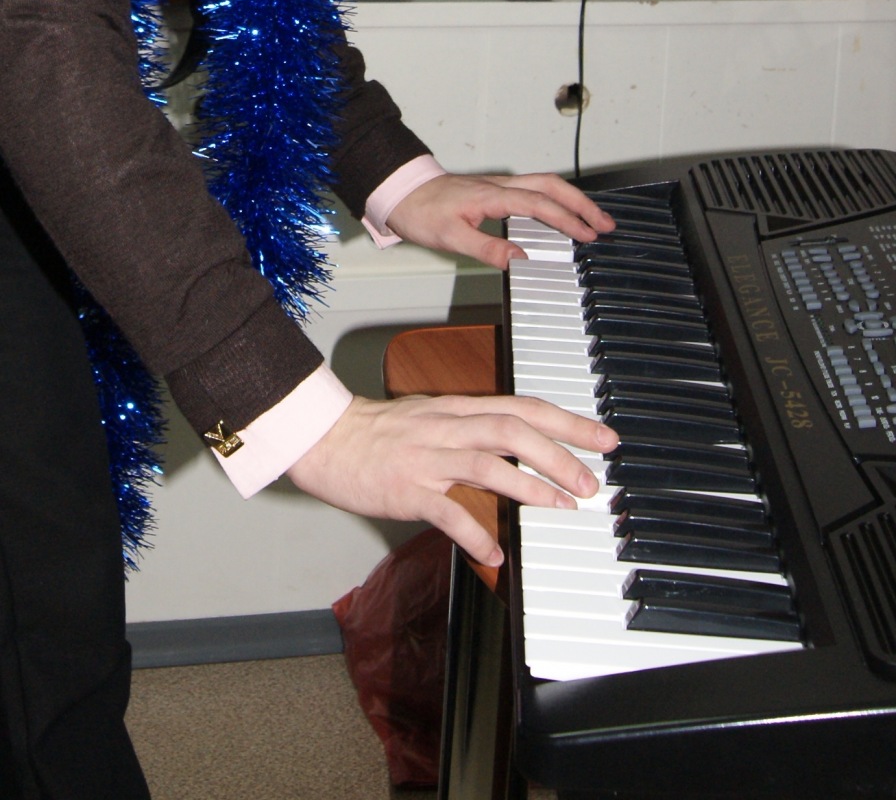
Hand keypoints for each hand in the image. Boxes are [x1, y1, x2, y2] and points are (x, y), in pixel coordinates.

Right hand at [287, 391, 617, 565]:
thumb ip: (474, 429)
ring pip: (488, 462)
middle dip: (561, 453)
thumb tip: (519, 448)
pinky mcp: (407, 488)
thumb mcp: (434, 418)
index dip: (568, 421)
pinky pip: (447, 511)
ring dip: (531, 485)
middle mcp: (449, 426)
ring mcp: (428, 457)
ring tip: (564, 506)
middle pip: (515, 429)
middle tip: (593, 480)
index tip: (603, 438)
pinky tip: (496, 552)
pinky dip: (475, 533)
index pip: (524, 407)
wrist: (327, 439)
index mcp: (459, 408)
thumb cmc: (380, 432)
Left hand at [385, 170, 614, 269]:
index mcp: (492, 196)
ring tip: (593, 219)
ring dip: (572, 199)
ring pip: (546, 184)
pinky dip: (557, 198)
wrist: (403, 192)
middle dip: (582, 204)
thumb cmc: (423, 213)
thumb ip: (487, 248)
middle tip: (606, 224)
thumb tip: (520, 259)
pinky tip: (562, 212)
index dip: (567, 219)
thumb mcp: (450, 238)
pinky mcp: (496, 190)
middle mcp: (500, 186)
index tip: (588, 234)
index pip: (540, 205)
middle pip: (552, 186)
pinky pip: (535, 188)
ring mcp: (499, 186)